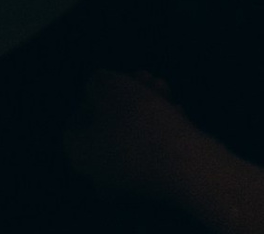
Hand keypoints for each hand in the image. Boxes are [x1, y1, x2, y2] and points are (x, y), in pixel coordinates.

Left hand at [67, 70, 232, 208]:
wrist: (186, 164)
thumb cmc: (138, 122)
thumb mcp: (107, 84)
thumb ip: (96, 82)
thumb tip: (100, 91)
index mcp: (79, 156)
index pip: (77, 121)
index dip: (96, 96)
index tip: (115, 83)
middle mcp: (100, 175)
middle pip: (109, 125)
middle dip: (129, 95)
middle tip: (146, 78)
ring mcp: (131, 183)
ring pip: (134, 133)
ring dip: (149, 104)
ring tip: (163, 87)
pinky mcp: (157, 184)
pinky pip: (154, 148)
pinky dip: (163, 126)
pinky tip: (177, 110)